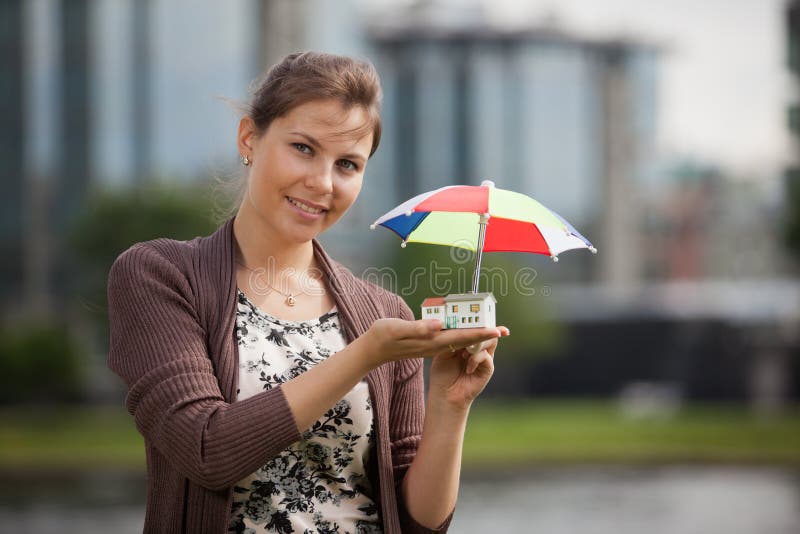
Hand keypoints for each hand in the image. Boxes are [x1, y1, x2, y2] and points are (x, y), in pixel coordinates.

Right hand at [362, 318, 502, 368]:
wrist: (372, 349)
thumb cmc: (382, 337)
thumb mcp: (397, 329)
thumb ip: (418, 328)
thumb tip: (438, 325)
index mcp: (431, 342)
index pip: (462, 337)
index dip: (481, 333)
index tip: (498, 331)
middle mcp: (435, 346)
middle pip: (465, 339)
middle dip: (485, 334)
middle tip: (505, 329)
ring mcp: (432, 346)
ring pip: (459, 339)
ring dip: (476, 333)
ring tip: (493, 327)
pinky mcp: (428, 344)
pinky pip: (450, 338)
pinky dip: (462, 332)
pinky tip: (467, 326)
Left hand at [428, 326, 509, 412]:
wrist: (445, 394)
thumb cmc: (442, 373)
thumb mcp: (444, 351)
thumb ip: (454, 338)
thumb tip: (459, 326)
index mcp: (468, 341)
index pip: (476, 326)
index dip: (479, 319)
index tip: (478, 310)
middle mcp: (478, 347)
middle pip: (487, 331)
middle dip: (482, 328)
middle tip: (474, 328)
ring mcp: (484, 358)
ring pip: (490, 341)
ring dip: (478, 343)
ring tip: (465, 351)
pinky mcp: (487, 369)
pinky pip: (486, 357)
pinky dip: (476, 359)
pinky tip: (467, 367)